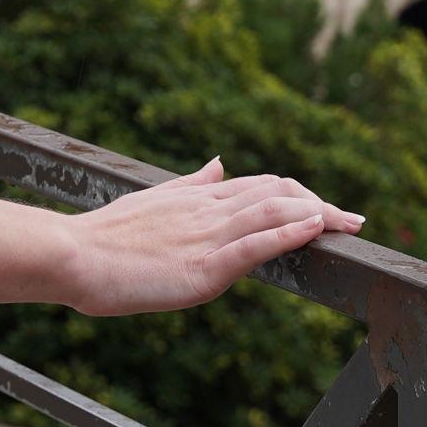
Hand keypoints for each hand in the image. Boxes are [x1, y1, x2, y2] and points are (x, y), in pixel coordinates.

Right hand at [58, 159, 365, 316]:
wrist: (73, 254)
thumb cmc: (104, 237)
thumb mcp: (153, 201)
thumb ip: (191, 184)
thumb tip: (219, 161)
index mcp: (194, 197)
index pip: (258, 186)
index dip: (297, 193)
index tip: (325, 207)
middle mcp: (206, 209)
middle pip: (276, 193)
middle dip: (321, 205)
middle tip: (354, 221)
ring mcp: (206, 235)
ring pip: (272, 212)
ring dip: (318, 215)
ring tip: (350, 224)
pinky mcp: (203, 265)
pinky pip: (255, 245)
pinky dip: (289, 233)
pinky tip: (315, 229)